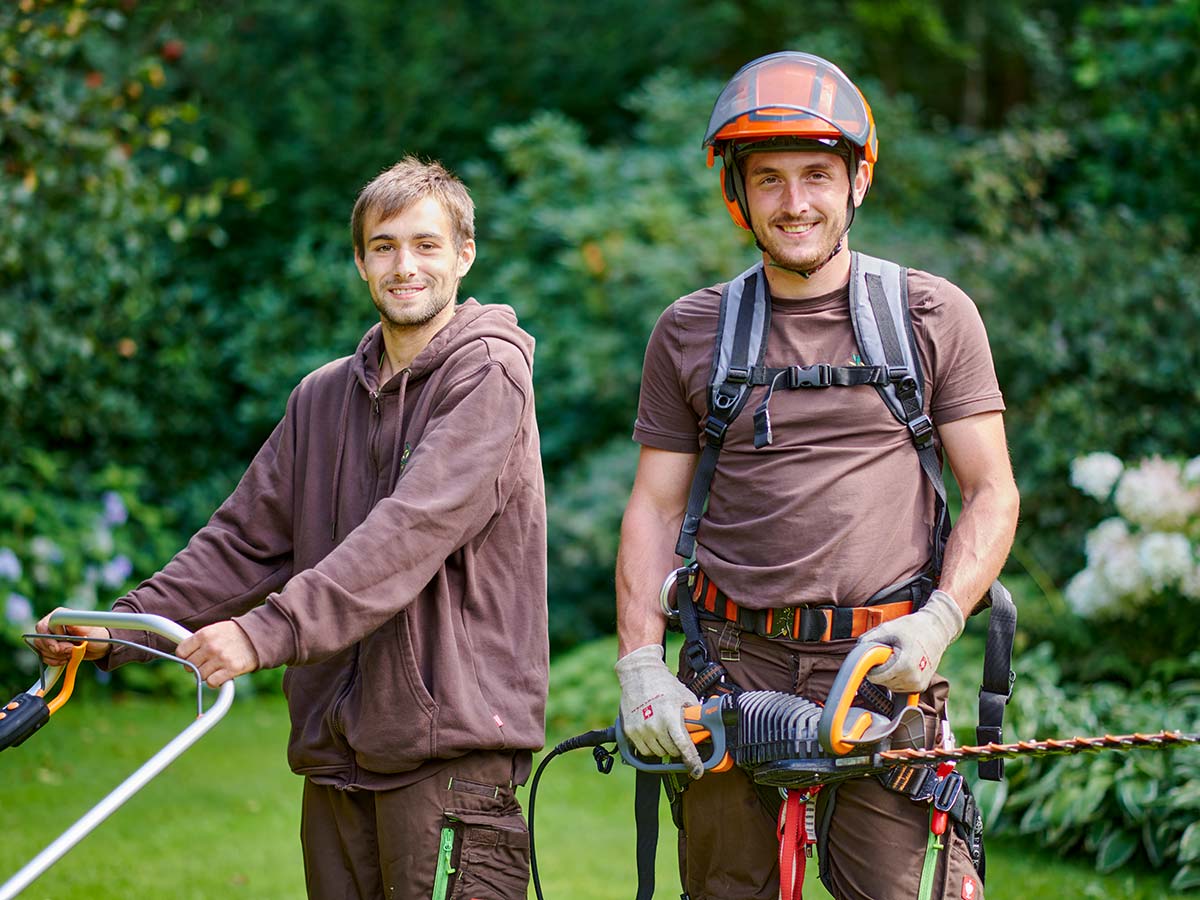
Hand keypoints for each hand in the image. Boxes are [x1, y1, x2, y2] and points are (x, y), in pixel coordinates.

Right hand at [31, 608, 110, 665]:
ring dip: (56, 656)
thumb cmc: (96, 635)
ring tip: (71, 654)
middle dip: (56, 649)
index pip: (43, 627)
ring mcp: (48, 637)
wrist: (100, 646)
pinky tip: (65, 659)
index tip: (63, 645)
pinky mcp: (49, 648)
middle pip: (40, 639)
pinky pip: (43, 657)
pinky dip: (54, 661)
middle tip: (71, 651)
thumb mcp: (89, 629)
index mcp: (59, 615)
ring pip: (41, 649)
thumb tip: (66, 623)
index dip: (50, 638)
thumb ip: (76, 626)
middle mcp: (50, 625)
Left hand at [176, 621, 259, 687]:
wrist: (260, 636)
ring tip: (217, 667)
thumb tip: (182, 656)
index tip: (193, 657)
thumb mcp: (215, 630)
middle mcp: (211, 646)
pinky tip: (222, 675)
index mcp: (204, 634)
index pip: (181, 652)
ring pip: (200, 676)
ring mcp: (221, 658)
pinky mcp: (232, 669)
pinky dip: (215, 681)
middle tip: (208, 662)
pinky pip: (211, 683)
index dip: (186, 657)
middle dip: (197, 667)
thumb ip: (199, 641)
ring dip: (207, 675)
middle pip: (190, 666)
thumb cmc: (235, 634)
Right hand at [615, 644, 703, 778]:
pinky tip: (652, 734)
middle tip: (677, 737)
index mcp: (671, 717)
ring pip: (657, 753)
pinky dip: (650, 747)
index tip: (697, 771)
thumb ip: (694, 715)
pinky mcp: (629, 731)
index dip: (693, 761)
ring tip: (664, 732)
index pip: (684, 747)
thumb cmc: (664, 684)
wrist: (639, 674)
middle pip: (671, 752)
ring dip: (663, 747)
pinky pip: (643, 751)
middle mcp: (655, 726)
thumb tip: (705, 728)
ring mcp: (640, 729)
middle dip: (677, 748)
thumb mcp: (685, 696)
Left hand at [859, 589, 964, 692]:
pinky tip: (904, 664)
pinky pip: (900, 687)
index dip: (872, 667)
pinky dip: (897, 678)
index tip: (877, 657)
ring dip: (889, 674)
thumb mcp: (887, 628)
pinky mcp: (921, 687)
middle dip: (881, 669)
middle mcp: (913, 679)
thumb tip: (856, 651)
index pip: (876, 678)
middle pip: (883, 682)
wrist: (937, 630)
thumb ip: (869, 640)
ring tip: (898, 657)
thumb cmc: (913, 628)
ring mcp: (918, 685)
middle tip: (890, 653)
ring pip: (891, 686)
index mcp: (904, 665)